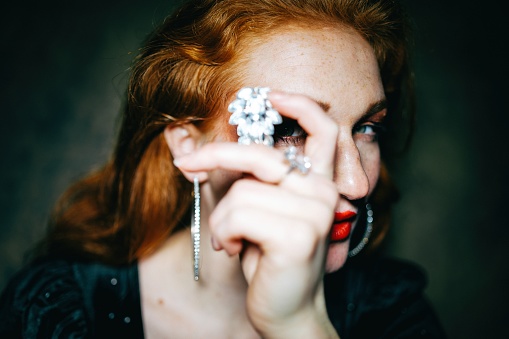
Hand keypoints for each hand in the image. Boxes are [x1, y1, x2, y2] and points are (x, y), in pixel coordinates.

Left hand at [175, 91, 339, 337]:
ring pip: (240, 191)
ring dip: (223, 220)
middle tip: (185, 164)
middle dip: (215, 156)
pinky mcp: (299, 235)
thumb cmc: (267, 259)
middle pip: (259, 155)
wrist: (286, 312)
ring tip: (234, 241)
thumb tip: (196, 146)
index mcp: (320, 184)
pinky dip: (225, 234)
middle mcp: (325, 192)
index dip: (300, 106)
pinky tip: (237, 251)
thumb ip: (242, 177)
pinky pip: (238, 214)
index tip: (271, 94)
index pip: (321, 130)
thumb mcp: (254, 211)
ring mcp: (316, 212)